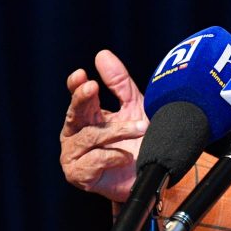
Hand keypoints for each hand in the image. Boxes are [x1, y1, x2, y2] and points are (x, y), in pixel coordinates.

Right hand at [60, 49, 148, 201]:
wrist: (156, 171)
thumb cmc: (142, 139)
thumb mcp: (134, 106)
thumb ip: (119, 83)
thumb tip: (102, 55)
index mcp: (87, 117)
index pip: (77, 98)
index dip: (76, 87)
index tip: (81, 75)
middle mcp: (76, 135)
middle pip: (74, 114)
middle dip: (82, 99)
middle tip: (91, 87)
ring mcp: (75, 156)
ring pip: (90, 136)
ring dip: (117, 130)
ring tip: (140, 127)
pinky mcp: (79, 175)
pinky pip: (93, 160)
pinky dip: (113, 155)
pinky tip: (127, 156)